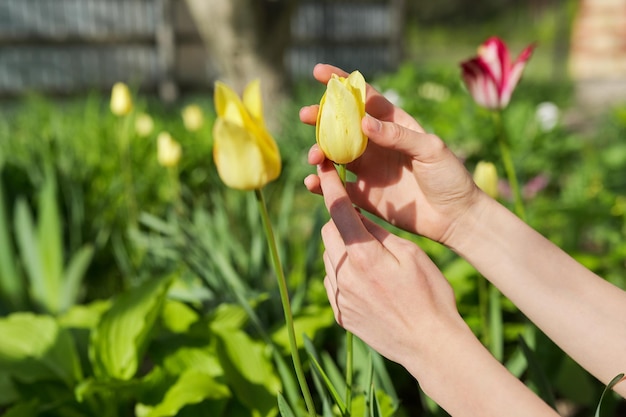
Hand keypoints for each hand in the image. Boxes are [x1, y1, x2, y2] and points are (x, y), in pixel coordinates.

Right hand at [302, 64, 481, 244]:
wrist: (455, 218)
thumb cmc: (449, 177)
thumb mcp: (430, 149)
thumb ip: (398, 135)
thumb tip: (363, 122)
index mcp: (394, 125)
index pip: (364, 98)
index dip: (341, 84)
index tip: (318, 73)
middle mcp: (377, 144)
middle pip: (342, 126)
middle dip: (321, 118)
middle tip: (306, 116)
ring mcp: (369, 170)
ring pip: (334, 155)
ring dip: (320, 151)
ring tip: (314, 156)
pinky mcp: (364, 195)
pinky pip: (337, 187)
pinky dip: (321, 184)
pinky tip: (312, 182)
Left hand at [317, 158, 461, 365]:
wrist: (430, 346)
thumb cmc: (430, 296)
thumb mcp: (412, 256)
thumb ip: (380, 235)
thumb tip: (359, 219)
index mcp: (364, 257)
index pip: (339, 212)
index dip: (331, 187)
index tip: (322, 169)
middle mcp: (344, 277)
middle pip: (329, 235)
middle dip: (341, 224)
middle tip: (364, 227)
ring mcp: (340, 298)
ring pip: (329, 259)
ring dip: (343, 251)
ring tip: (372, 260)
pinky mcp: (341, 314)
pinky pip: (333, 284)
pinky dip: (344, 275)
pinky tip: (368, 283)